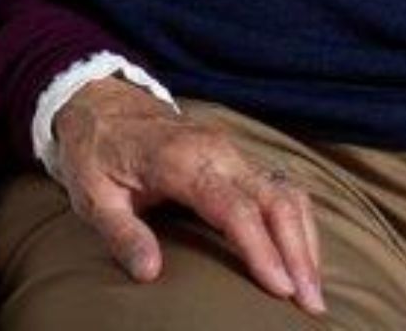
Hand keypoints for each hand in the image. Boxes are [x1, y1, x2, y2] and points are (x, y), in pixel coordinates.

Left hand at [49, 77, 326, 315]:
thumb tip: (149, 273)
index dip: (261, 248)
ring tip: (313, 288)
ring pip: (286, 191)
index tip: (280, 288)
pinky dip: (299, 222)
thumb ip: (122, 234)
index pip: (234, 207)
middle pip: (274, 199)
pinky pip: (281, 185)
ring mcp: (232, 151)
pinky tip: (303, 255)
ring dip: (306, 239)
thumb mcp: (93, 196)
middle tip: (311, 302)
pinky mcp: (239, 157)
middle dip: (299, 252)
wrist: (101, 103)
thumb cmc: (96, 154)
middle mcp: (216, 151)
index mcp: (180, 161)